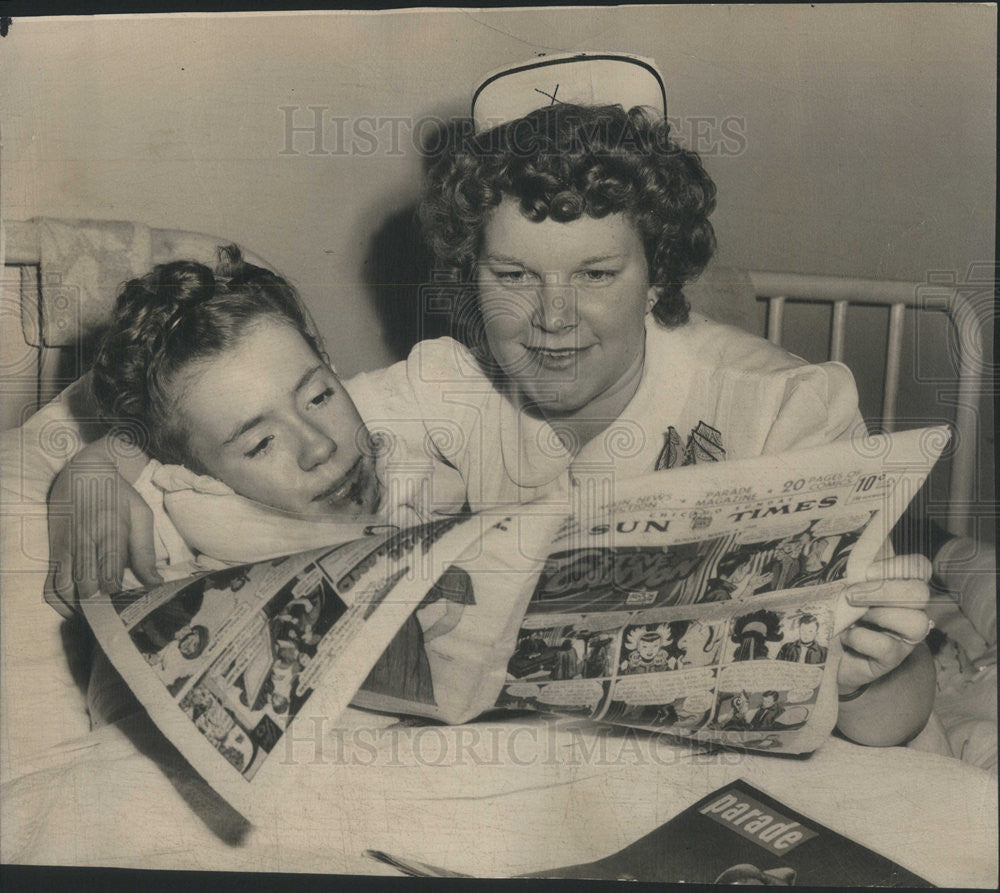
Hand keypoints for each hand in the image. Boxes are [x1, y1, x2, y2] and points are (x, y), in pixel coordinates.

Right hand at [44, 450, 161, 617]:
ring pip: (66, 590)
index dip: (119, 595)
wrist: (83, 472)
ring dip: (81, 609)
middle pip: (87, 586)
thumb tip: (155, 582)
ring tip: (99, 617)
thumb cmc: (118, 494)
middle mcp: (83, 541)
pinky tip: (77, 610)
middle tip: (117, 617)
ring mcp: (65, 548)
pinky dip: (61, 604)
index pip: (110, 573)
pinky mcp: (53, 552)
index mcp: (109, 530)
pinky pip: (50, 585)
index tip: (131, 606)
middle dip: (102, 607)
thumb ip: (146, 550)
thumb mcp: (141, 514)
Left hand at [837, 555, 932, 693]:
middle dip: (884, 591)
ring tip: (854, 616)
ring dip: (880, 614)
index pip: (920, 567)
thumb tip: (851, 554)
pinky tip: (846, 636)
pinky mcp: (892, 659)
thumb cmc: (837, 611)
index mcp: (901, 587)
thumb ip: (854, 572)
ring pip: (915, 622)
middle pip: (920, 593)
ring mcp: (905, 637)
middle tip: (851, 595)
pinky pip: (886, 646)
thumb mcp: (844, 587)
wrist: (825, 651)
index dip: (901, 564)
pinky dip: (861, 638)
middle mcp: (911, 610)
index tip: (868, 570)